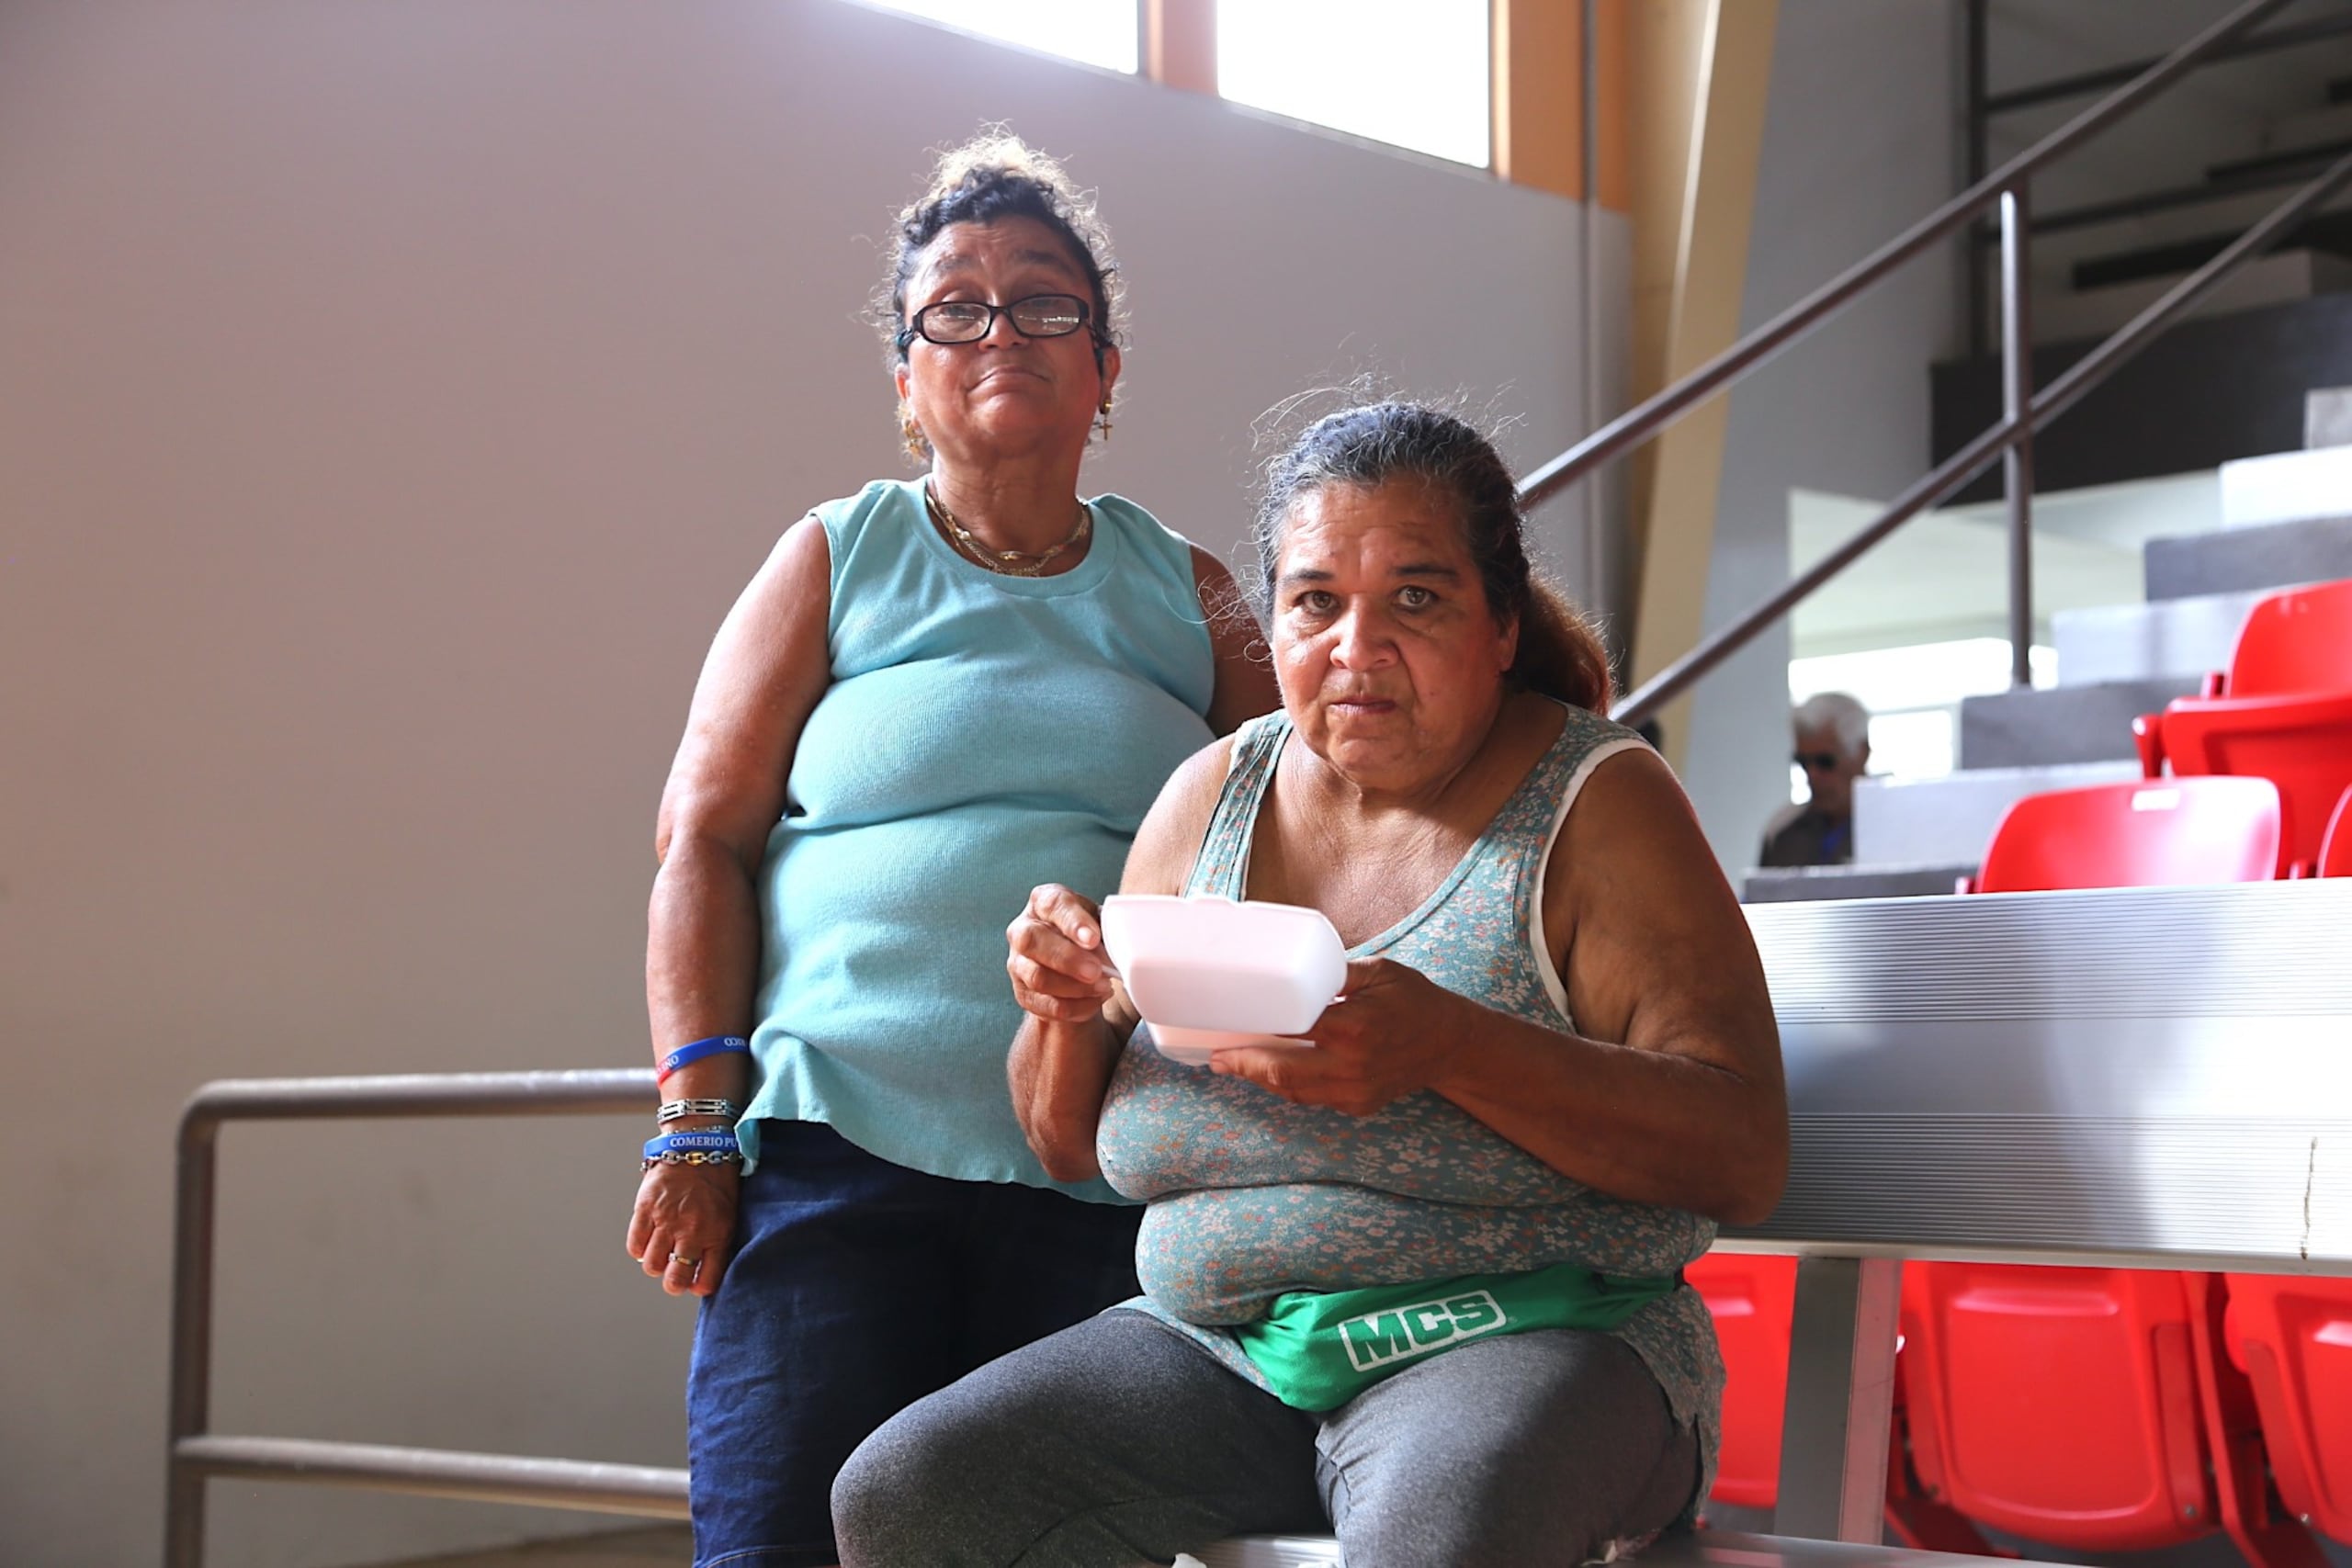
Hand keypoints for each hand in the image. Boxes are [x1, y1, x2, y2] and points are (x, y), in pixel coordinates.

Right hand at [626, 1157, 739, 1297]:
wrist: (699, 1144)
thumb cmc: (717, 1180)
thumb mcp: (728, 1214)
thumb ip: (717, 1243)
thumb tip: (704, 1272)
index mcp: (717, 1233)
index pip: (706, 1280)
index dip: (699, 1287)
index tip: (696, 1284)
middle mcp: (692, 1230)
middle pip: (675, 1280)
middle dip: (674, 1284)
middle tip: (674, 1276)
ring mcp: (667, 1220)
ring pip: (652, 1266)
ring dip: (656, 1264)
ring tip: (662, 1251)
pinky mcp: (645, 1208)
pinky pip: (635, 1245)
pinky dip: (639, 1249)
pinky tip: (648, 1239)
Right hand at [1006, 883, 1116, 1025]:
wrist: (1076, 970)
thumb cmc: (1086, 938)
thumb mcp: (1098, 924)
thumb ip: (1103, 930)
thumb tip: (1115, 946)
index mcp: (1043, 903)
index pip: (1052, 904)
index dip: (1073, 921)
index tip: (1093, 938)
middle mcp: (1023, 930)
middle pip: (1032, 941)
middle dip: (1068, 958)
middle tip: (1096, 970)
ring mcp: (1018, 963)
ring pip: (1037, 977)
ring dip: (1075, 987)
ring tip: (1102, 987)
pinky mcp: (1024, 994)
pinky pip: (1046, 1005)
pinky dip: (1075, 1007)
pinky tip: (1094, 1001)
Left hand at [1210, 957, 1465, 1115]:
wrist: (1452, 1044)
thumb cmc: (1415, 1000)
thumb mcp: (1378, 972)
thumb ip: (1334, 973)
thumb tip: (1290, 965)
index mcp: (1353, 1028)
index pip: (1290, 1029)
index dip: (1256, 1028)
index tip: (1229, 1024)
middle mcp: (1351, 1065)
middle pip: (1282, 1071)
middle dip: (1245, 1065)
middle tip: (1218, 1057)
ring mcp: (1355, 1091)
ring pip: (1294, 1091)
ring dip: (1262, 1079)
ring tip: (1236, 1065)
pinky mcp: (1358, 1105)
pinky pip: (1314, 1098)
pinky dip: (1291, 1086)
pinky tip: (1274, 1072)